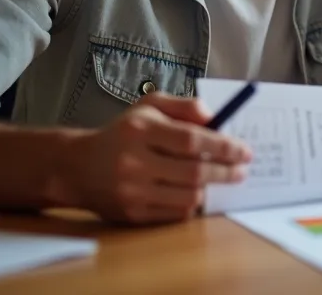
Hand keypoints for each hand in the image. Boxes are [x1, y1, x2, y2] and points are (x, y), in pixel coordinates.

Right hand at [63, 93, 253, 223]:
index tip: (244, 151)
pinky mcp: (132, 215)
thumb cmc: (122, 133)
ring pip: (189, 197)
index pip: (192, 140)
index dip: (224, 146)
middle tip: (241, 169)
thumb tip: (215, 118)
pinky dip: (192, 204)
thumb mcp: (148, 106)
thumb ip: (184, 106)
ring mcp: (132, 192)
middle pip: (195, 172)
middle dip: (226, 171)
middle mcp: (134, 162)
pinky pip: (176, 214)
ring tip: (220, 179)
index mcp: (140, 129)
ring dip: (211, 189)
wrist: (76, 167)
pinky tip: (196, 193)